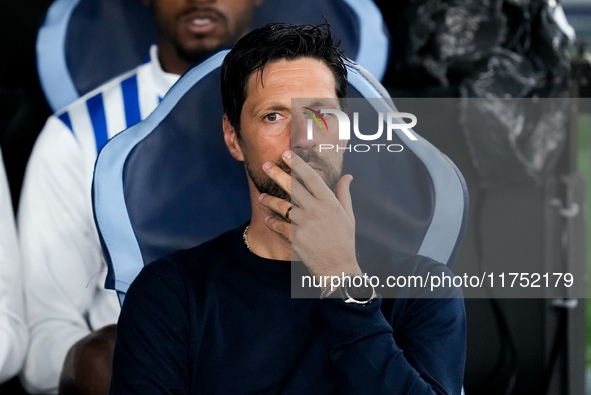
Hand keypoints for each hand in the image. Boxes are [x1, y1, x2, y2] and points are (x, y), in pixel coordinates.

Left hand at [258, 150, 360, 282]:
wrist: (338, 268)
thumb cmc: (344, 241)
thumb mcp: (348, 216)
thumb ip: (344, 194)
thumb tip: (348, 176)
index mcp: (329, 203)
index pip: (311, 178)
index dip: (297, 164)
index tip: (286, 154)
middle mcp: (316, 210)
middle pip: (293, 188)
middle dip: (277, 174)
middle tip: (265, 165)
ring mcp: (305, 224)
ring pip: (282, 206)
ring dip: (269, 200)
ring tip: (260, 196)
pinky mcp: (295, 238)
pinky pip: (279, 226)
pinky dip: (272, 222)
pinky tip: (267, 218)